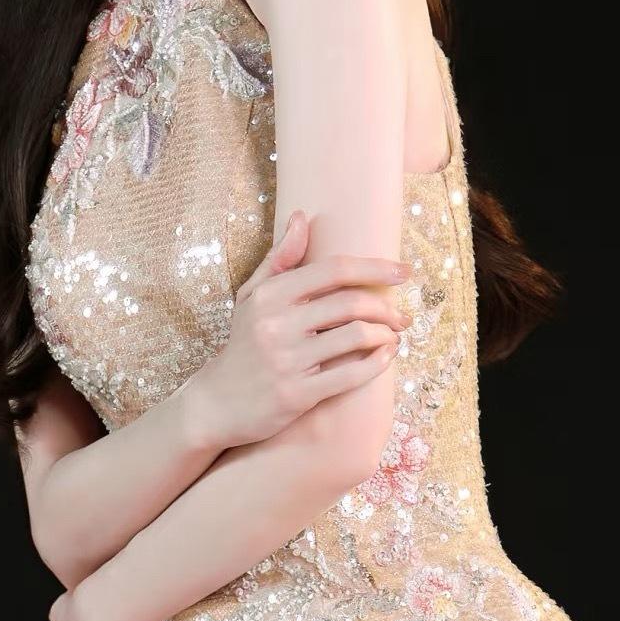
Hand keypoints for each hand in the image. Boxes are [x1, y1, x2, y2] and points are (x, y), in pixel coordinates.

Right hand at [191, 210, 407, 448]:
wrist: (217, 402)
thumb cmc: (244, 345)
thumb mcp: (252, 297)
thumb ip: (280, 259)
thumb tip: (300, 218)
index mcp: (271, 295)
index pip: (334, 270)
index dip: (375, 267)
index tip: (403, 271)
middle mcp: (277, 323)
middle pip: (351, 303)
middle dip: (387, 307)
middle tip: (401, 315)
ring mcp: (287, 360)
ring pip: (357, 337)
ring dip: (386, 335)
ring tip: (394, 335)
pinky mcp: (297, 393)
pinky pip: (351, 374)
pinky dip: (378, 363)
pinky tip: (386, 356)